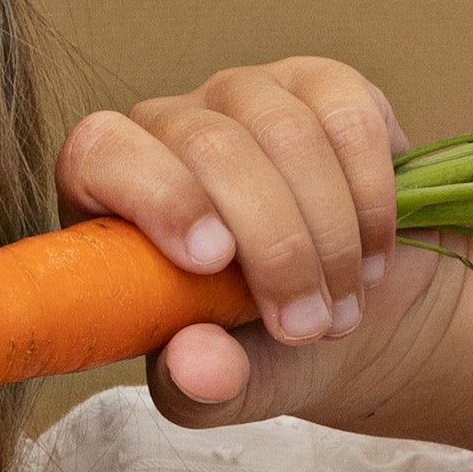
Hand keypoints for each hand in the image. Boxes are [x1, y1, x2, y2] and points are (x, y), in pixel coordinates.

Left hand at [55, 58, 446, 424]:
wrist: (348, 314)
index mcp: (108, 189)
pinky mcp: (320, 84)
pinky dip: (371, 198)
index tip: (211, 262)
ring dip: (328, 234)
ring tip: (341, 309)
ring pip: (284, 130)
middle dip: (273, 247)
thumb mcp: (220, 388)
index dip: (158, 195)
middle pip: (210, 146)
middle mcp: (167, 125)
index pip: (101, 151)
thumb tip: (195, 364)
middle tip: (306, 327)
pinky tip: (371, 257)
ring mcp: (243, 94)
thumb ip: (196, 385)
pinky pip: (348, 117)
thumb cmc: (257, 347)